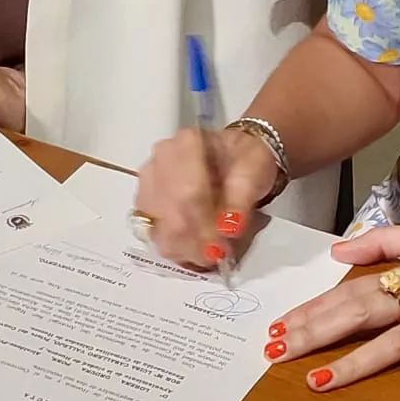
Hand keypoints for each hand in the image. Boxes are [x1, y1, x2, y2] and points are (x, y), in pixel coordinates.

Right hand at [134, 127, 282, 267]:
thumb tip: (229, 228)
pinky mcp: (146, 204)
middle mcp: (160, 160)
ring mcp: (148, 182)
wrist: (233, 157)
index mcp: (187, 144)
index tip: (222, 247)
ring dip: (184, 248)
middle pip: (169, 212)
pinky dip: (175, 248)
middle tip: (219, 256)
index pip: (188, 192)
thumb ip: (241, 201)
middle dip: (194, 242)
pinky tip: (194, 250)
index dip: (203, 225)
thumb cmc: (244, 162)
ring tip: (210, 254)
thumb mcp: (253, 174)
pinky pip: (154, 235)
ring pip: (158, 228)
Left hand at [267, 219, 399, 400]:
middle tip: (277, 351)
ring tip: (321, 382)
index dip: (314, 309)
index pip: (353, 292)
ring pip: (399, 342)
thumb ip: (386, 240)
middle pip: (363, 314)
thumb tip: (339, 250)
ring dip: (359, 363)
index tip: (278, 325)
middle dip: (317, 334)